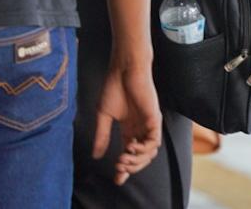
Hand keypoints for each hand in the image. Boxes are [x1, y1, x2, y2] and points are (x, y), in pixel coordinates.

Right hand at [94, 58, 161, 183]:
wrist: (123, 70)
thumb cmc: (113, 88)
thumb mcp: (103, 115)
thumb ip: (102, 136)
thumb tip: (95, 156)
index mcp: (129, 129)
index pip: (128, 154)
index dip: (124, 168)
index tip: (116, 180)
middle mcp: (140, 130)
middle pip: (140, 157)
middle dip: (130, 167)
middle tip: (118, 168)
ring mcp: (148, 126)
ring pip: (148, 153)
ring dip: (136, 161)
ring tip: (123, 159)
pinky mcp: (154, 120)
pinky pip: (153, 142)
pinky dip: (143, 149)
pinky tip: (131, 147)